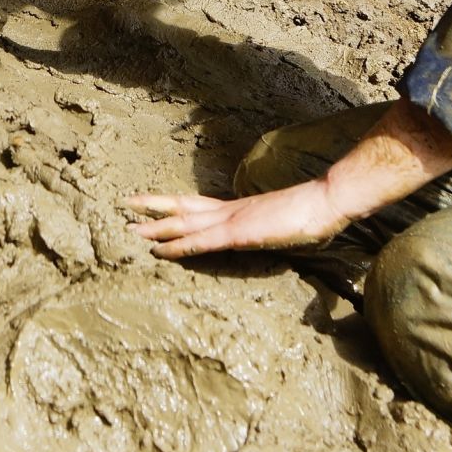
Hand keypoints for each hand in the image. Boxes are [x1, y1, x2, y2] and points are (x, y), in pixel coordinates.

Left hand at [125, 180, 353, 259]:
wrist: (326, 201)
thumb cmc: (313, 213)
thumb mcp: (284, 223)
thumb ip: (269, 229)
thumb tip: (268, 234)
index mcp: (239, 208)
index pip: (198, 205)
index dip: (174, 205)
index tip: (153, 205)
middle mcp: (229, 210)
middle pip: (183, 206)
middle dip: (153, 207)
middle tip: (125, 204)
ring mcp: (232, 220)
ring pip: (185, 222)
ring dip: (156, 226)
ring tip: (129, 227)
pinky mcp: (238, 233)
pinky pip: (202, 241)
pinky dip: (178, 245)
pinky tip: (159, 250)